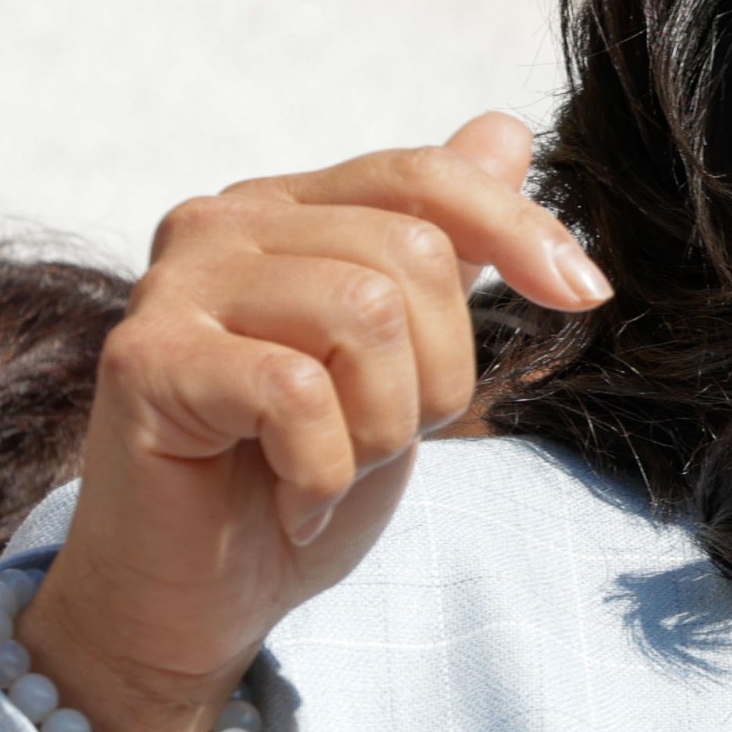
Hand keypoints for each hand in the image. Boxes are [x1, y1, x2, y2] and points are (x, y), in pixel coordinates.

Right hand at [17, 113, 606, 731]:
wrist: (191, 599)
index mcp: (286, 213)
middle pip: (412, 252)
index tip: (584, 296)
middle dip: (436, 377)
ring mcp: (176, 286)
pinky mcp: (146, 360)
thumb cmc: (289, 482)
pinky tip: (295, 500)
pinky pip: (298, 392)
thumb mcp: (401, 363)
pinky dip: (323, 470)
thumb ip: (443, 248)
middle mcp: (223, 225)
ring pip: (365, 313)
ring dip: (380, 428)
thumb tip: (508, 132)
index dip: (517, 229)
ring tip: (330, 471)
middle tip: (378, 445)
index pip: (424, 177)